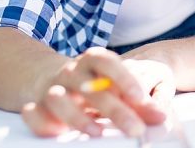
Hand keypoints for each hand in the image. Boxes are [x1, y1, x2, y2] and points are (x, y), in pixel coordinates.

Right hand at [20, 47, 166, 137]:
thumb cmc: (88, 83)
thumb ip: (137, 101)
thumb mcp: (112, 85)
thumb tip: (161, 117)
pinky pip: (33, 113)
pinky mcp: (35, 105)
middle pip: (92, 88)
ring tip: (96, 132)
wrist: (43, 75)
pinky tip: (57, 131)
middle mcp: (71, 72)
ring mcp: (52, 88)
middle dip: (115, 110)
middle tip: (136, 129)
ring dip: (78, 116)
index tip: (141, 97)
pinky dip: (42, 122)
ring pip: (60, 99)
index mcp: (91, 61)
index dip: (124, 78)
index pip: (107, 62)